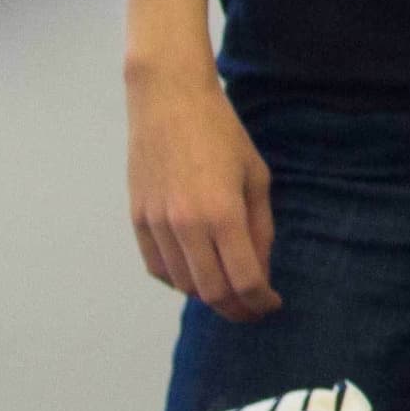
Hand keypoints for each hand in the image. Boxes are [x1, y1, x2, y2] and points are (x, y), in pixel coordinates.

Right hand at [128, 65, 279, 321]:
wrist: (169, 101)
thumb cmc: (222, 134)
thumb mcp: (256, 177)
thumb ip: (260, 228)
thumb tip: (260, 273)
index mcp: (222, 213)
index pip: (243, 281)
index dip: (260, 302)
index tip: (272, 304)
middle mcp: (185, 225)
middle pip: (212, 292)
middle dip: (238, 309)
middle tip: (254, 309)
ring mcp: (156, 224)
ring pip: (183, 285)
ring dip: (210, 296)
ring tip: (231, 290)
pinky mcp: (137, 219)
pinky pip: (158, 269)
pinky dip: (180, 281)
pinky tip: (199, 273)